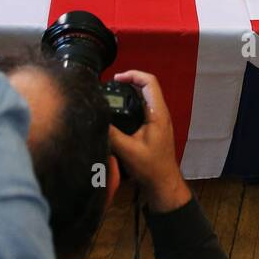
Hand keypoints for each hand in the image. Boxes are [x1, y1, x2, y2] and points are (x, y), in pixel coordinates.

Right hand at [107, 70, 191, 212]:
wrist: (163, 183)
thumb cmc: (149, 167)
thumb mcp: (127, 150)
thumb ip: (111, 133)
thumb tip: (95, 117)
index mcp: (158, 113)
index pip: (150, 82)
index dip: (133, 75)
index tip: (116, 79)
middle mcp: (160, 113)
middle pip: (147, 87)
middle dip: (129, 82)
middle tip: (110, 86)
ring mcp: (158, 120)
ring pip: (145, 97)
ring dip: (130, 93)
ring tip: (112, 96)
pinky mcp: (154, 127)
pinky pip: (143, 108)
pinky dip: (131, 104)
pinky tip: (118, 112)